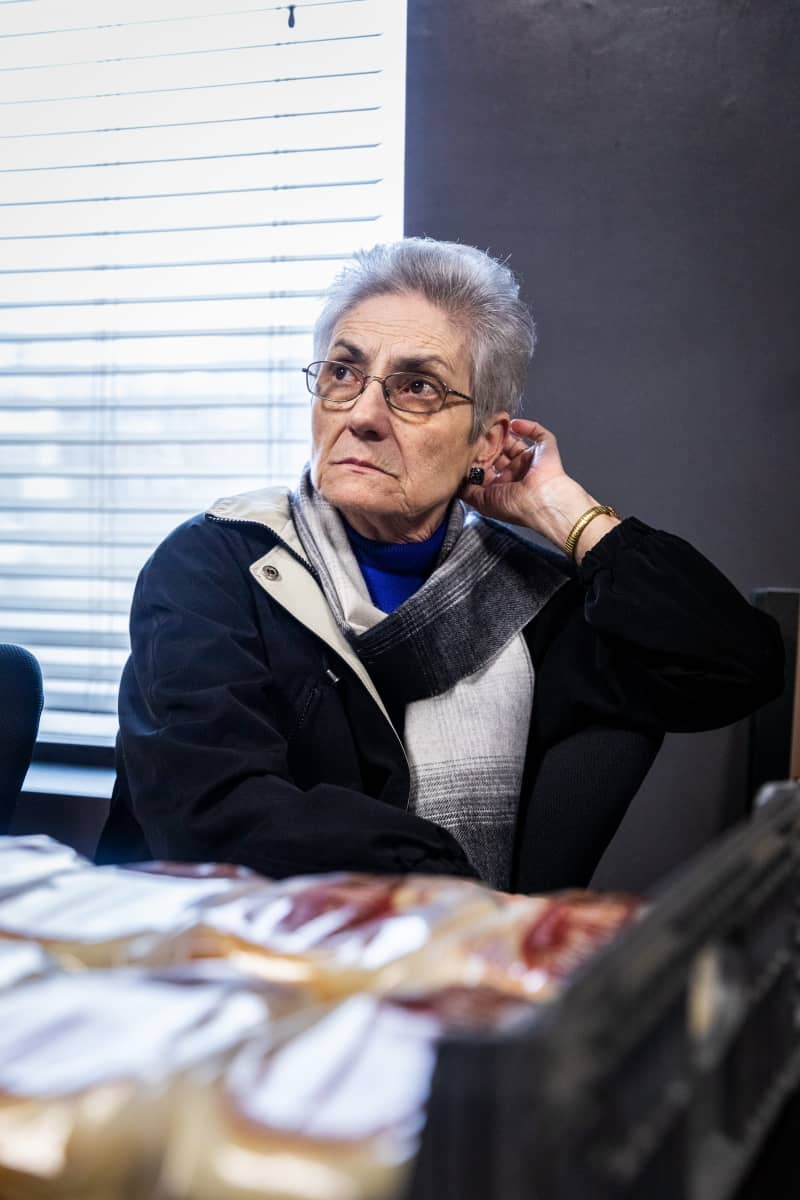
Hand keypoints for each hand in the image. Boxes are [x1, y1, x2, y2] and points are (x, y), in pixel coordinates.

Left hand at [461, 418, 620, 559]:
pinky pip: (538, 433)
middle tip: (477, 432)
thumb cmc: (516, 507)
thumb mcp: (482, 502)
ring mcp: (531, 460)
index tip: (466, 448)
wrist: (543, 503)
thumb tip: (456, 481)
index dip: (477, 457)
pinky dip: (527, 426)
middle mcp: (516, 473)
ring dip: (503, 432)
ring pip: (514, 441)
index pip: (487, 467)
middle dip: (488, 442)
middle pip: (499, 451)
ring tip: (492, 423)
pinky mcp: (545, 450)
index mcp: (503, 486)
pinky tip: (513, 424)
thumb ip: (468, 491)